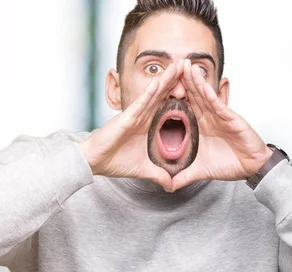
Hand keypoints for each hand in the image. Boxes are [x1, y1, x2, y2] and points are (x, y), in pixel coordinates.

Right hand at [78, 60, 183, 191]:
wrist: (94, 162)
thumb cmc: (115, 161)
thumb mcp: (144, 169)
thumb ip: (159, 174)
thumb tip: (172, 185)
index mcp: (149, 126)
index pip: (170, 109)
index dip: (183, 99)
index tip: (198, 90)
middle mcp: (144, 117)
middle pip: (165, 96)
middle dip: (177, 81)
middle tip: (191, 66)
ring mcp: (136, 115)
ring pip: (155, 94)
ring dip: (167, 80)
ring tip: (179, 65)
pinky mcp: (127, 117)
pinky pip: (141, 102)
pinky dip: (151, 91)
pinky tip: (161, 81)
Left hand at [172, 60, 271, 190]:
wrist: (251, 168)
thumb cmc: (230, 164)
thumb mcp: (201, 171)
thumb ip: (184, 176)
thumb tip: (168, 185)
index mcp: (199, 126)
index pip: (181, 109)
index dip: (170, 98)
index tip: (155, 88)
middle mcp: (207, 117)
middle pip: (191, 96)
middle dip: (180, 81)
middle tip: (169, 66)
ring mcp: (219, 116)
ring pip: (203, 94)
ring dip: (193, 80)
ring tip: (183, 65)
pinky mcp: (230, 117)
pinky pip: (217, 103)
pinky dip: (208, 92)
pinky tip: (200, 82)